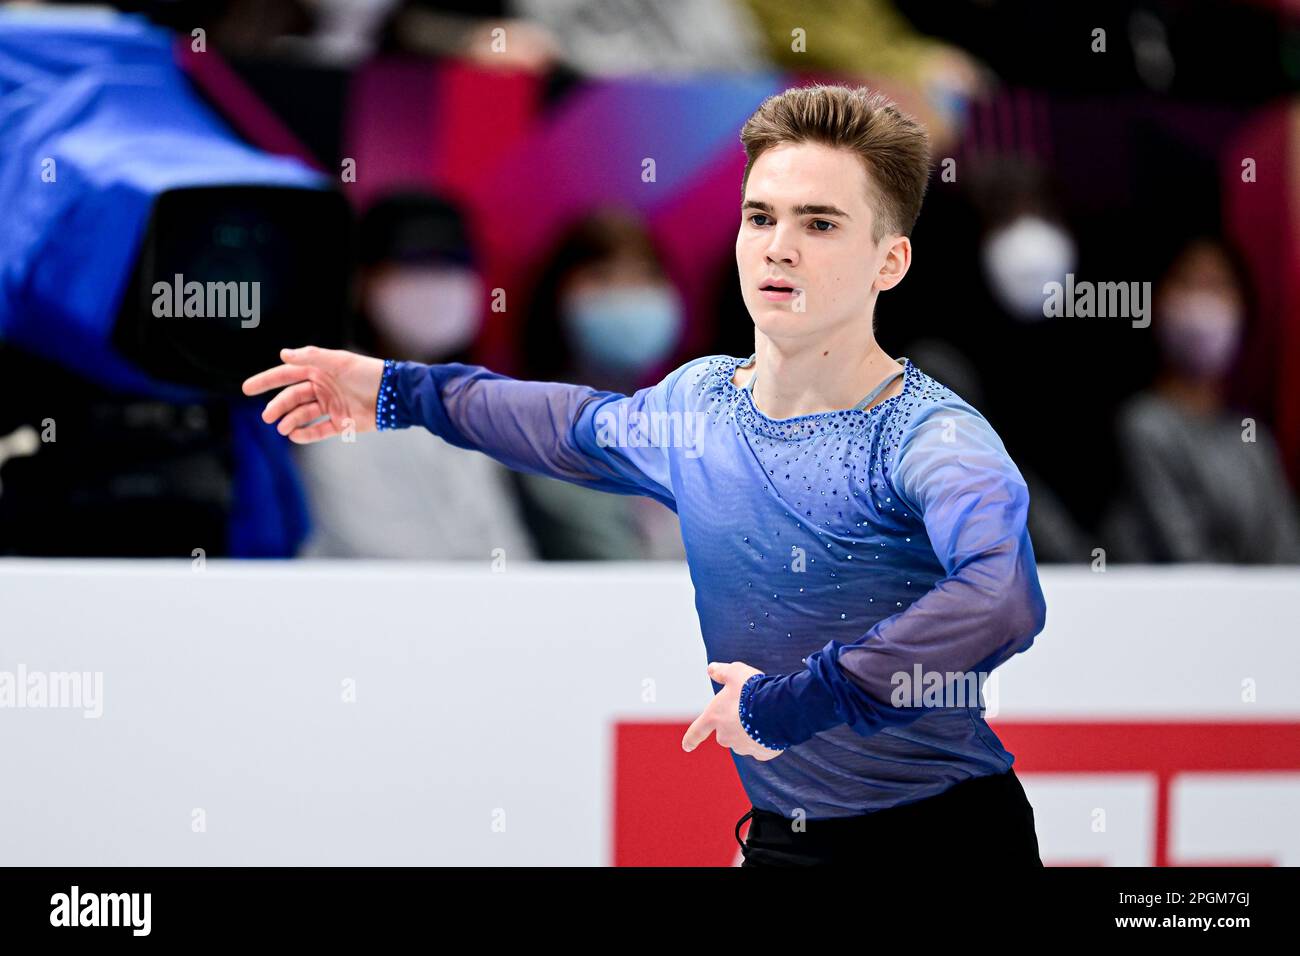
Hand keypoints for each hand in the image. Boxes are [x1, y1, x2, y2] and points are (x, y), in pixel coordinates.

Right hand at [241, 346, 385, 442]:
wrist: (393, 394)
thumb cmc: (368, 373)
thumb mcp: (340, 362)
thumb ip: (312, 357)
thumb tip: (282, 354)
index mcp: (318, 371)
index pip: (286, 375)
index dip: (266, 381)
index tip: (246, 389)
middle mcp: (322, 388)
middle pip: (292, 398)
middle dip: (278, 407)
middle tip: (267, 417)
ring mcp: (330, 406)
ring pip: (303, 414)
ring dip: (290, 421)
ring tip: (282, 428)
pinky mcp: (341, 423)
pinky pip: (319, 430)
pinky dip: (306, 434)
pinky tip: (294, 435)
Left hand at [682, 661, 783, 760]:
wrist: (779, 707)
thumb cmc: (752, 689)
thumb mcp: (734, 672)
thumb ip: (721, 672)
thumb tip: (711, 669)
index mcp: (714, 717)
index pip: (696, 731)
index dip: (691, 739)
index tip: (687, 746)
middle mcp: (725, 736)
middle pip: (725, 733)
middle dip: (733, 724)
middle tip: (748, 707)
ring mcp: (743, 747)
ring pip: (743, 741)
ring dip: (749, 731)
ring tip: (763, 715)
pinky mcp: (762, 753)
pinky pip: (761, 747)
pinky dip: (765, 740)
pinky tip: (772, 727)